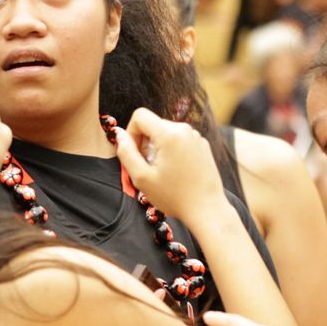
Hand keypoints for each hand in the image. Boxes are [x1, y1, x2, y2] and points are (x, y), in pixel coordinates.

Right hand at [114, 108, 227, 222]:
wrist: (207, 209)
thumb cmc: (174, 196)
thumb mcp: (141, 177)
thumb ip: (126, 152)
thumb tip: (119, 134)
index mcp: (169, 134)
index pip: (140, 116)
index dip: (131, 133)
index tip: (135, 154)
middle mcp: (185, 130)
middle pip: (153, 124)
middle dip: (145, 142)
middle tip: (148, 167)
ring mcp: (196, 137)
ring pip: (167, 132)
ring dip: (158, 147)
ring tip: (163, 171)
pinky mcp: (203, 145)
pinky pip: (180, 140)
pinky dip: (173, 151)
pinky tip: (176, 172)